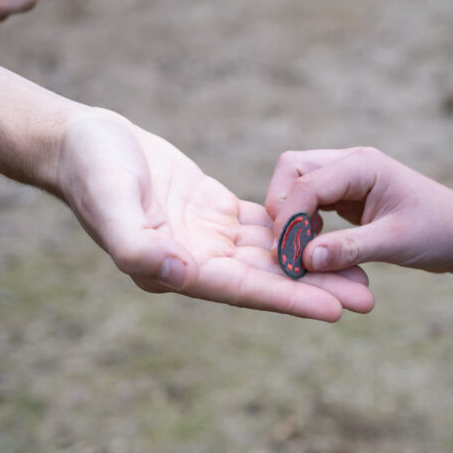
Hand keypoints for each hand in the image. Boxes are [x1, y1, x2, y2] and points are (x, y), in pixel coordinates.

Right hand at [57, 112, 374, 321]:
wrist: (84, 143)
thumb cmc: (92, 172)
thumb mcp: (110, 204)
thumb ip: (137, 245)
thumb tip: (181, 276)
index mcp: (175, 268)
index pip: (243, 290)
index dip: (289, 299)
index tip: (336, 309)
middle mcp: (196, 261)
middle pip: (268, 280)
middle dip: (316, 288)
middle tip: (369, 298)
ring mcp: (207, 238)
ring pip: (272, 255)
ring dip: (314, 263)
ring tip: (362, 273)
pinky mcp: (214, 213)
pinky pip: (264, 227)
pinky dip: (295, 231)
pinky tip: (327, 234)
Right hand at [265, 147, 452, 274]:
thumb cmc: (439, 233)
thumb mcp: (395, 243)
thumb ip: (348, 249)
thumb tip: (304, 259)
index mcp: (362, 165)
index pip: (306, 182)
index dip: (287, 218)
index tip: (283, 255)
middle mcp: (350, 164)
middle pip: (291, 170)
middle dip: (281, 207)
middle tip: (283, 248)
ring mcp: (347, 178)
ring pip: (296, 184)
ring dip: (289, 216)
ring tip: (295, 252)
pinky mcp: (346, 196)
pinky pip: (310, 202)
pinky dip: (302, 222)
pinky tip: (311, 248)